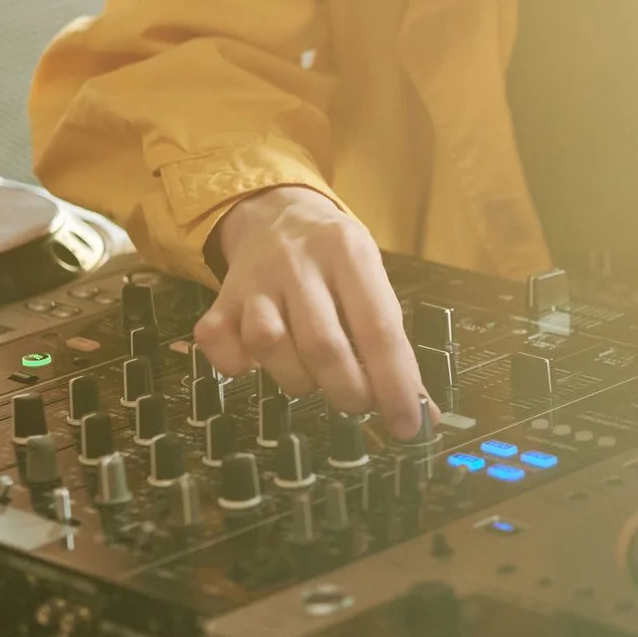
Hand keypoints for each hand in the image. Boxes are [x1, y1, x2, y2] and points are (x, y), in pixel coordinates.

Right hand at [194, 186, 429, 437]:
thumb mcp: (373, 281)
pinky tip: (255, 366)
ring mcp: (256, 279)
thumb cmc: (335, 258)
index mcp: (350, 252)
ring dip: (297, 379)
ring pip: (268, 342)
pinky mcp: (222, 297)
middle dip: (347, 390)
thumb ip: (394, 344)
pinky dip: (234, 364)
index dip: (394, 384)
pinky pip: (217, 338)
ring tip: (314, 379)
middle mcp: (299, 262)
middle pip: (322, 343)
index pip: (378, 327)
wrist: (276, 212)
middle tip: (358, 403)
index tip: (407, 424)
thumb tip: (420, 410)